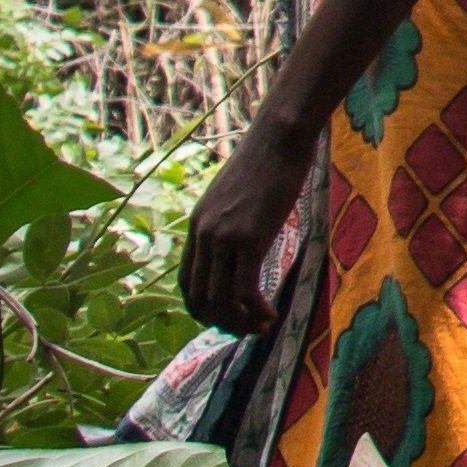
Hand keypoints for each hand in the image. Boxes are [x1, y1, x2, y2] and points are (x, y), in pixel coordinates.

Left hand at [178, 116, 313, 336]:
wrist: (280, 137)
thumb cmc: (267, 160)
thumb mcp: (236, 194)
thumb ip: (230, 220)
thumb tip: (241, 240)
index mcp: (197, 226)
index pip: (187, 284)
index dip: (204, 309)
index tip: (229, 317)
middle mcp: (204, 235)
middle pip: (200, 299)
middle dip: (223, 324)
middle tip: (249, 329)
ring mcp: (224, 237)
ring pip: (221, 301)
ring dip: (241, 323)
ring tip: (263, 325)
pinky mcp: (250, 238)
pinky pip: (245, 291)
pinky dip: (257, 311)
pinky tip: (272, 313)